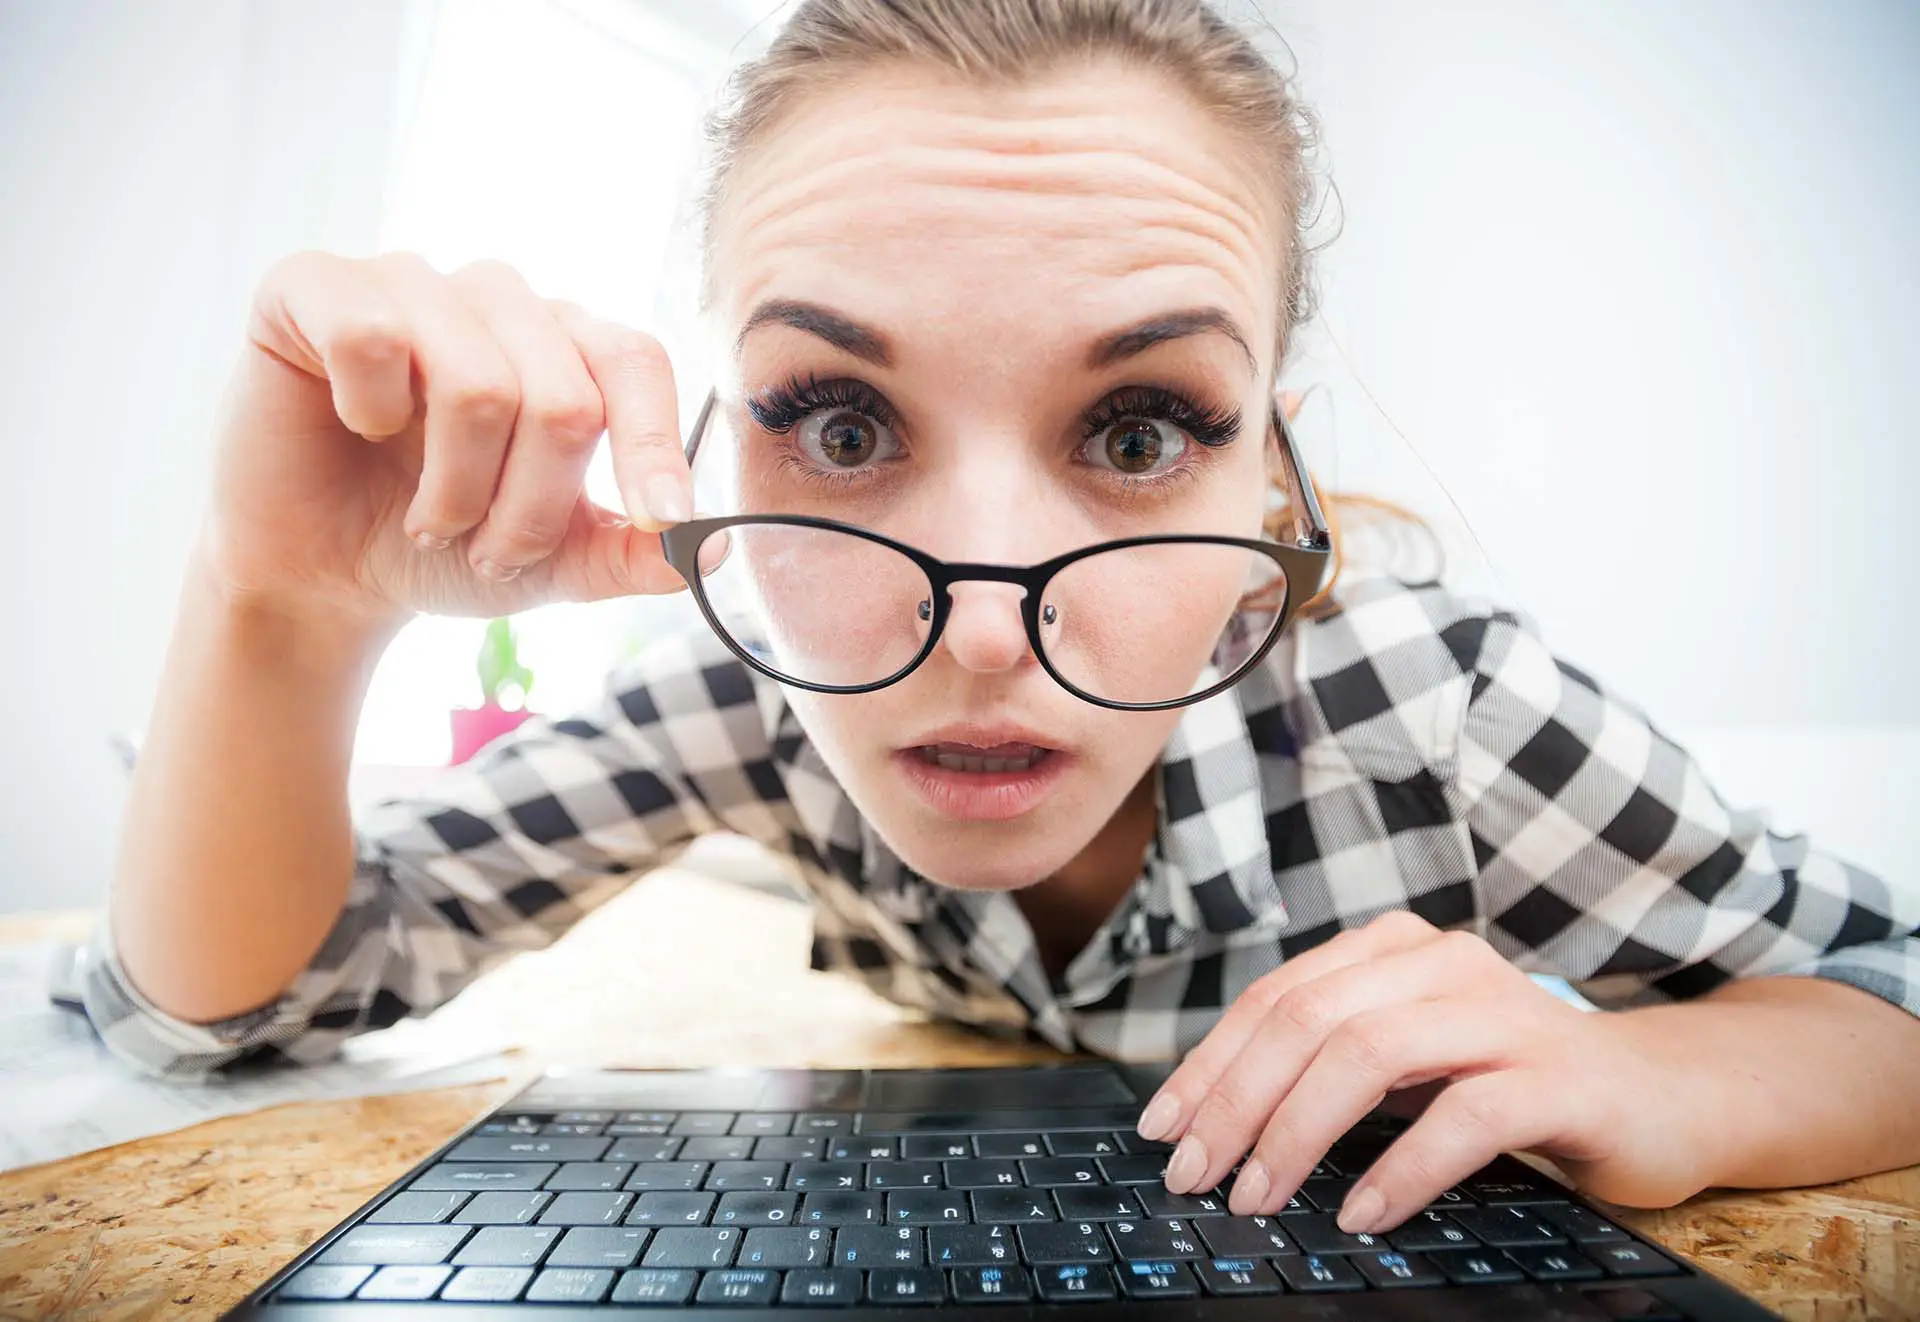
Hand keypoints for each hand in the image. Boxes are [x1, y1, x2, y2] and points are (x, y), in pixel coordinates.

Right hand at [206, 250, 697, 629]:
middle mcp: (498, 299)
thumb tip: (710, 550)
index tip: (661, 520)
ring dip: (454, 488)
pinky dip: (369, 414)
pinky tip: (357, 428)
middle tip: (487, 548)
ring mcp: (410, 282)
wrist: (320, 574)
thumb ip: (629, 554)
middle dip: (530, 506)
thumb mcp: (550, 563)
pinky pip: (373, 339)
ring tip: (429, 521)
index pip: (635, 363)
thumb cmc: (440, 547)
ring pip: (476, 384)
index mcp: (565, 343)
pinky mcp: (315, 286)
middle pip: (562, 397)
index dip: (653, 445)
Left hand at [1134, 911, 1709, 1232]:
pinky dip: (1401, 1168)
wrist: (1661, 1096)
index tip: (1161, 1127)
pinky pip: (1463, 1115)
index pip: (1276, 999)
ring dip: (1298, 1133)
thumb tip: (1217, 1124)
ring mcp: (1502, 1013)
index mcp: (1394, 950)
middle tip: (1195, 1173)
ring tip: (1259, 1196)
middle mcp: (1443, 963)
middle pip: (1307, 1022)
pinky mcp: (1555, 1076)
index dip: (1210, 1064)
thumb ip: (1332, 1067)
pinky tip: (1362, 1213)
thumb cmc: (1512, 1085)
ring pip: (1369, 1055)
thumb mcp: (1409, 1063)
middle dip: (1235, 1102)